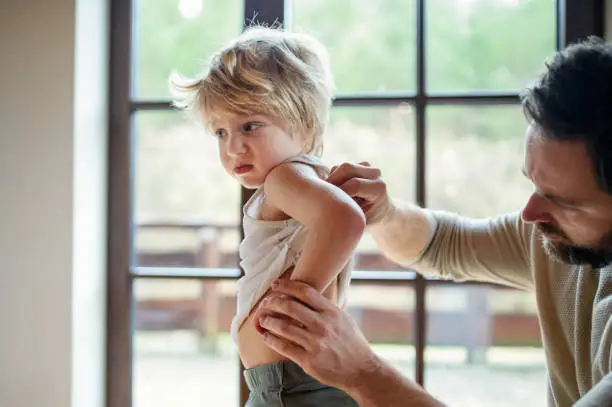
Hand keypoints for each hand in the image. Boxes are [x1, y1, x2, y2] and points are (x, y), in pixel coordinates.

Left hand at [255, 279, 380, 390]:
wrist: (362, 370)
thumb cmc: (352, 343)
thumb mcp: (344, 318)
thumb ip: (326, 307)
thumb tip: (309, 294)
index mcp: (332, 312)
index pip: (305, 292)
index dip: (287, 286)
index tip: (275, 285)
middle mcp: (323, 325)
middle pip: (290, 307)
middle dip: (273, 302)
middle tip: (265, 303)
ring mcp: (316, 343)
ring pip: (284, 327)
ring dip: (268, 321)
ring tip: (262, 319)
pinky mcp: (309, 360)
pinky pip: (284, 347)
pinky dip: (271, 339)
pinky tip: (265, 336)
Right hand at [327, 162, 391, 224]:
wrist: (380, 210)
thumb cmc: (368, 219)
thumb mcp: (360, 220)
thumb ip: (348, 211)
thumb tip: (329, 207)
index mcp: (378, 187)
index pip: (354, 185)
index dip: (339, 192)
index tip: (330, 203)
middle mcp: (375, 173)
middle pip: (346, 168)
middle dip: (331, 181)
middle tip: (323, 196)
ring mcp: (367, 166)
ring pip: (340, 167)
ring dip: (331, 180)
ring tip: (333, 196)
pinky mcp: (359, 164)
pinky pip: (339, 168)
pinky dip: (333, 178)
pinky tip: (337, 190)